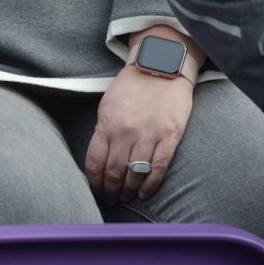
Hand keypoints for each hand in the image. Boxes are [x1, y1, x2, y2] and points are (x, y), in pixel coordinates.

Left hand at [84, 63, 191, 202]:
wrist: (160, 66)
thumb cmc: (132, 86)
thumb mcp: (107, 104)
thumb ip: (103, 131)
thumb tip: (99, 158)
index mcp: (107, 123)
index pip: (94, 162)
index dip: (94, 182)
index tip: (96, 190)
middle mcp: (126, 131)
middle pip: (113, 172)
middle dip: (110, 190)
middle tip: (110, 198)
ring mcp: (149, 135)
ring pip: (135, 174)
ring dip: (128, 190)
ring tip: (126, 196)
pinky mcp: (169, 136)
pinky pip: (158, 168)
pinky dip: (150, 185)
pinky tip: (144, 192)